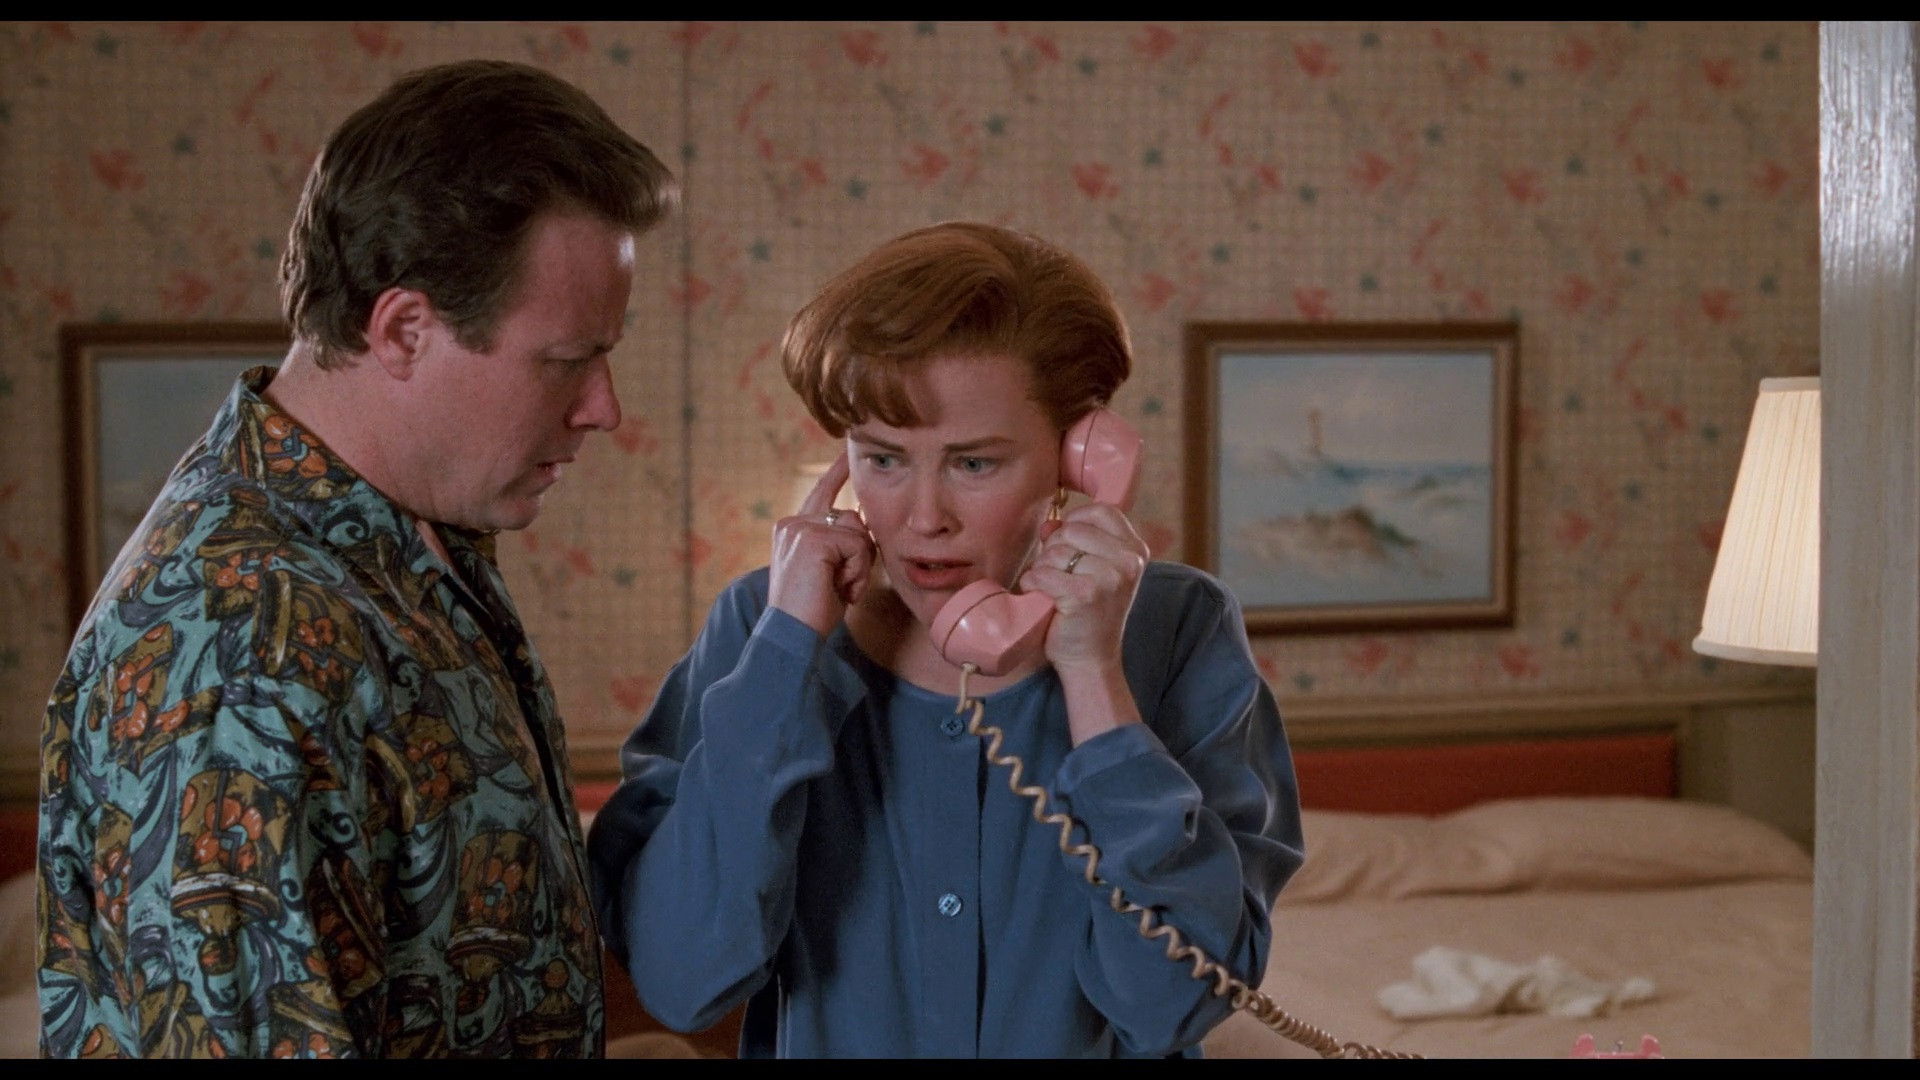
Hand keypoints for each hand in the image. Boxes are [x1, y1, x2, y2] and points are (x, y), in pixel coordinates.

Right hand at [767, 452, 874, 636]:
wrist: (792, 634)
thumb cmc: (812, 611)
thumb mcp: (827, 571)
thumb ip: (839, 545)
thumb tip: (863, 523)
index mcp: (792, 529)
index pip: (821, 493)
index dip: (837, 473)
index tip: (847, 454)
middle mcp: (793, 523)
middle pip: (852, 517)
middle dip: (860, 553)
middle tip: (844, 584)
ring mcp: (800, 528)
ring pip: (858, 532)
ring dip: (859, 565)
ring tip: (840, 588)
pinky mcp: (812, 538)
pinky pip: (857, 545)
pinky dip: (857, 571)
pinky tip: (839, 588)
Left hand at [1017, 502, 1147, 674]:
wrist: (1092, 659)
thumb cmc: (1090, 612)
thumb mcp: (1094, 569)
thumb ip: (1075, 540)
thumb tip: (1049, 524)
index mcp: (1135, 550)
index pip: (1101, 511)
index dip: (1076, 521)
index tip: (1070, 543)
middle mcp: (1128, 561)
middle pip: (1072, 529)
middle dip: (1055, 549)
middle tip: (1060, 575)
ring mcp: (1109, 578)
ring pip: (1054, 552)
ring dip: (1043, 570)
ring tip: (1054, 590)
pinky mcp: (1085, 594)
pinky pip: (1041, 573)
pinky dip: (1032, 584)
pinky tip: (1042, 598)